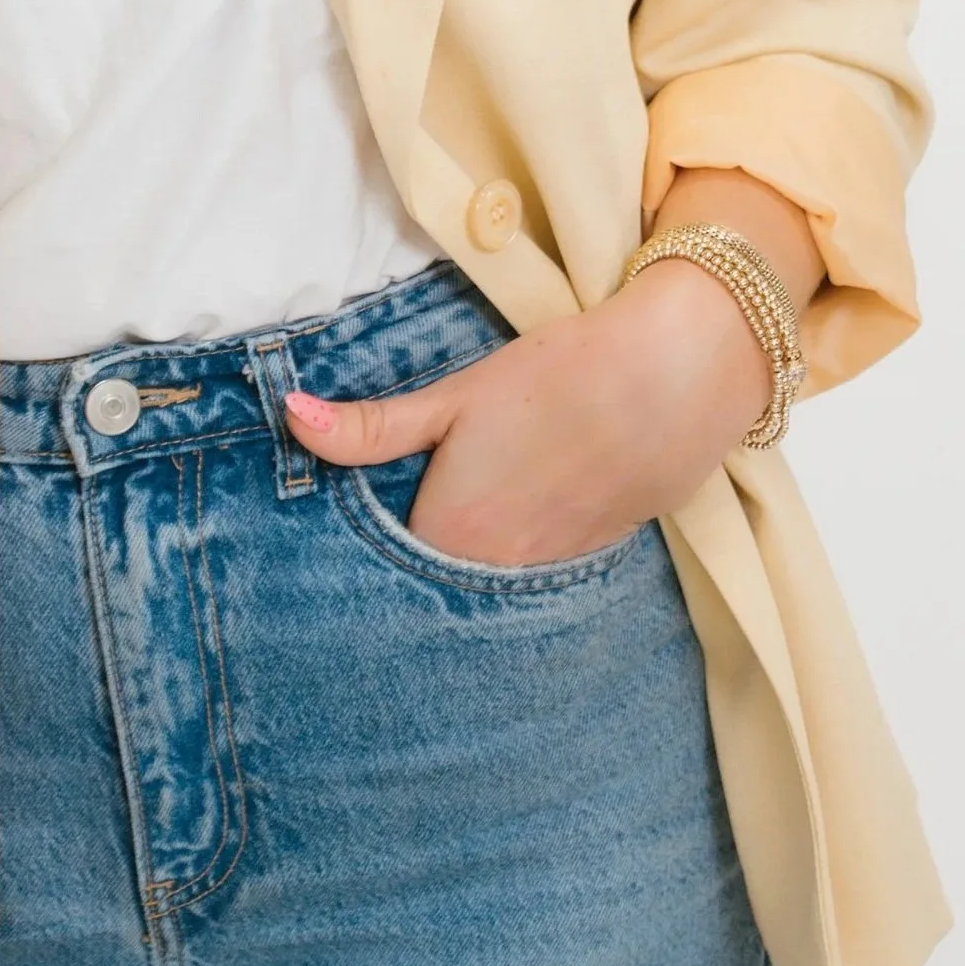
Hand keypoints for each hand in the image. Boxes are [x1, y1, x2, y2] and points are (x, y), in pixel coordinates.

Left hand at [283, 169, 820, 569]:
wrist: (673, 379)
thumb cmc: (556, 378)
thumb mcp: (455, 396)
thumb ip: (371, 427)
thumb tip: (291, 417)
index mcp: (451, 536)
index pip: (381, 570)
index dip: (358, 550)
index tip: (335, 538)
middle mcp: (497, 573)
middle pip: (431, 587)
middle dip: (405, 568)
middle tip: (380, 533)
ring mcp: (548, 574)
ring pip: (482, 585)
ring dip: (459, 567)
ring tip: (445, 528)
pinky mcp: (590, 560)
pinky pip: (528, 577)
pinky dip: (508, 559)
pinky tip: (508, 522)